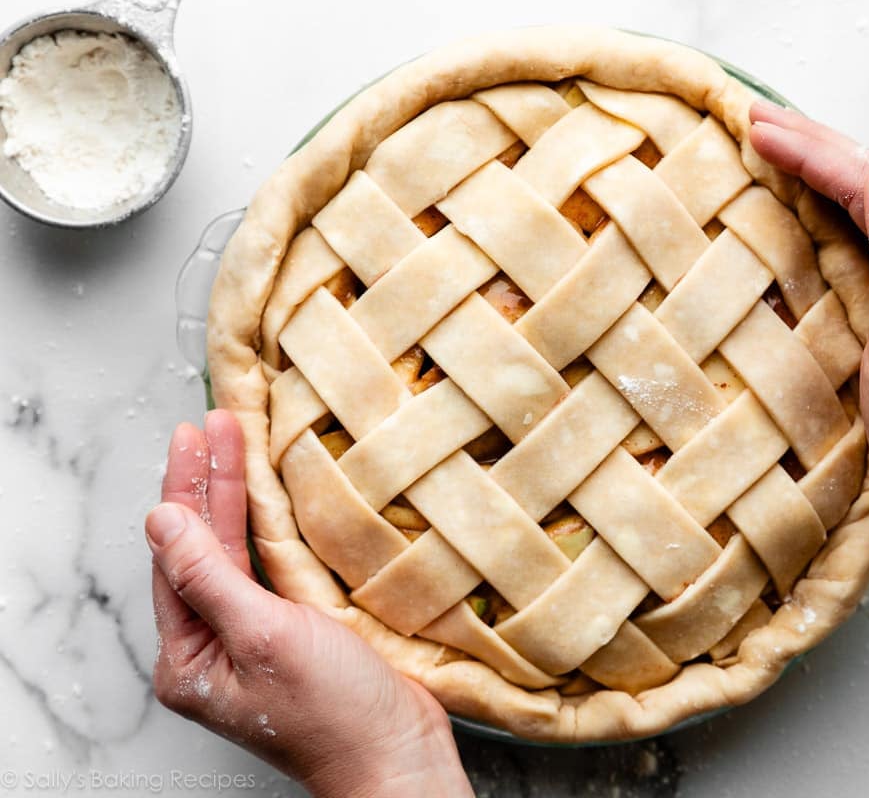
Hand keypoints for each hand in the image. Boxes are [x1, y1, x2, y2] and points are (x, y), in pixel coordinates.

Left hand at [146, 410, 470, 797]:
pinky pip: (269, 567)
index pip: (176, 555)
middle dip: (209, 483)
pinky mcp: (293, 634)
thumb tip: (160, 521)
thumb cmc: (333, 712)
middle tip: (215, 424)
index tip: (194, 435)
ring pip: (235, 552)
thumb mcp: (264, 637)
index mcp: (188, 657)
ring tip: (236, 440)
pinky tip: (271, 494)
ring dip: (237, 497)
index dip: (185, 489)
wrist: (397, 754)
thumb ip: (209, 578)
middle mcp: (212, 647)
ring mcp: (252, 639)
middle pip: (203, 548)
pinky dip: (268, 526)